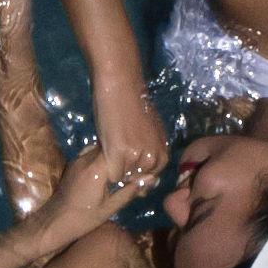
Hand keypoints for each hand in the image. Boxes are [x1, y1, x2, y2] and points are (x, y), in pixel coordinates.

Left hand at [47, 141, 137, 230]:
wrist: (55, 220)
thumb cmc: (83, 218)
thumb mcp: (110, 208)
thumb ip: (130, 191)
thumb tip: (151, 178)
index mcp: (96, 169)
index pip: (121, 152)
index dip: (134, 158)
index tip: (143, 167)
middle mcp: (86, 159)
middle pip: (111, 148)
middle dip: (125, 156)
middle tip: (137, 168)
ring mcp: (79, 159)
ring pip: (102, 149)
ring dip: (114, 156)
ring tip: (126, 167)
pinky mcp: (74, 162)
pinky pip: (93, 153)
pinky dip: (103, 157)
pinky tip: (110, 168)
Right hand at [93, 89, 168, 203]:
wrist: (121, 88)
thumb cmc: (133, 106)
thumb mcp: (150, 131)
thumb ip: (150, 150)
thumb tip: (145, 173)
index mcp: (163, 153)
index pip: (148, 177)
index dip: (135, 170)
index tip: (126, 157)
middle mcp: (153, 158)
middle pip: (134, 179)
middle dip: (124, 168)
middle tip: (117, 148)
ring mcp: (137, 157)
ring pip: (122, 177)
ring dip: (114, 166)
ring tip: (112, 144)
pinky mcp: (120, 154)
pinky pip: (112, 174)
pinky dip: (106, 166)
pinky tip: (105, 148)